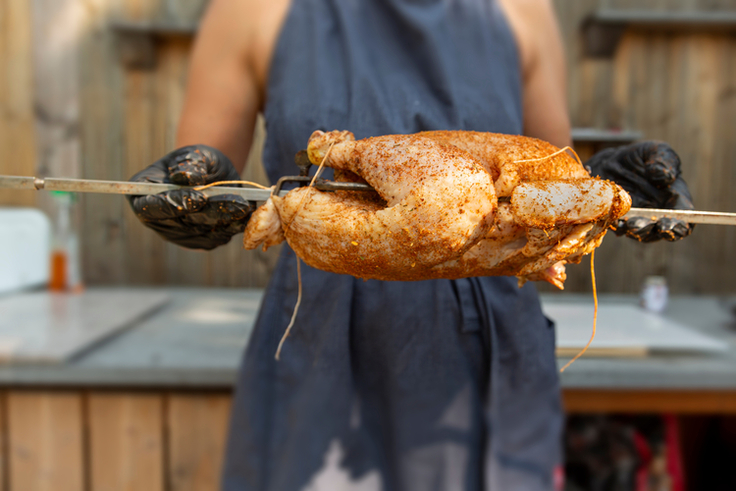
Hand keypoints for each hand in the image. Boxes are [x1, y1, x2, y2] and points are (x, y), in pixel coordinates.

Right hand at [127, 145, 255, 249]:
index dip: (174, 204)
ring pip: (204, 232)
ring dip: (227, 220)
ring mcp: (179, 234)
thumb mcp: (194, 155)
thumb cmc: (196, 163)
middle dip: (212, 212)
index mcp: (143, 196)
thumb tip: (186, 178)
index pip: (151, 208)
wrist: (212, 175)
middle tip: (237, 203)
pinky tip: (245, 215)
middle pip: (183, 223)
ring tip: (246, 206)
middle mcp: (158, 220)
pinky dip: (232, 228)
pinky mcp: (199, 241)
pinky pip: (216, 238)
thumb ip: (190, 164)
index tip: (198, 198)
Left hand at [585, 141, 693, 241]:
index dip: (680, 226)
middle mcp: (658, 213)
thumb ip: (663, 161)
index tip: (670, 223)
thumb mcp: (655, 150)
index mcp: (675, 199)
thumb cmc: (640, 156)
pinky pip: (620, 227)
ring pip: (641, 232)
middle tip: (651, 225)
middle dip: (656, 230)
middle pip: (661, 230)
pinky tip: (616, 222)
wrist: (611, 160)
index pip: (685, 220)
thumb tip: (664, 177)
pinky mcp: (619, 220)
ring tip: (631, 225)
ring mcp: (639, 219)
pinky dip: (619, 227)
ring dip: (637, 231)